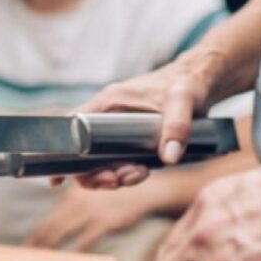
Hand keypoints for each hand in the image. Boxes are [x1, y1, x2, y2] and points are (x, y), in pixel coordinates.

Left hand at [25, 181, 155, 251]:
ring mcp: (90, 211)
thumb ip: (76, 206)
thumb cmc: (117, 196)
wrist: (143, 191)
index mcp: (72, 195)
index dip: (37, 234)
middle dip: (38, 243)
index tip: (28, 247)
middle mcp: (77, 201)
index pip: (49, 218)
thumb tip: (60, 222)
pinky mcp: (104, 222)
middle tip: (27, 258)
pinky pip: (84, 240)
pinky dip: (74, 251)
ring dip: (50, 247)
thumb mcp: (93, 195)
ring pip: (63, 231)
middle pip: (51, 226)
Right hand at [70, 51, 222, 187]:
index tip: (59, 181)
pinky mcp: (131, 138)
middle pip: (84, 154)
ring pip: (101, 161)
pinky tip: (142, 172)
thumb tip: (168, 158)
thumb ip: (177, 125)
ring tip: (140, 174)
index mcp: (108, 102)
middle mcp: (107, 116)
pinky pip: (117, 160)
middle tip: (120, 180)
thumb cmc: (188, 83)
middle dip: (97, 174)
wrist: (201, 80)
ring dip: (115, 176)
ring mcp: (118, 129)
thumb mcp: (183, 100)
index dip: (62, 156)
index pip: (71, 129)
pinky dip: (125, 172)